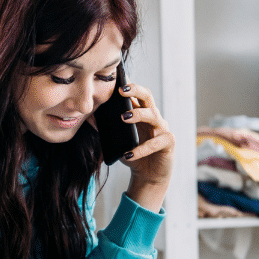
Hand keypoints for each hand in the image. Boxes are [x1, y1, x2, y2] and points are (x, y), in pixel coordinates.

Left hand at [117, 81, 173, 211]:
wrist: (148, 176)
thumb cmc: (134, 156)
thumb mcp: (117, 142)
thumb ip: (106, 130)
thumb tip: (90, 118)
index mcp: (142, 114)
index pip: (136, 94)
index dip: (128, 87)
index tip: (116, 82)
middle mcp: (154, 118)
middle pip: (148, 97)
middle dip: (136, 91)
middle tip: (122, 91)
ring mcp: (163, 129)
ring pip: (154, 116)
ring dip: (138, 114)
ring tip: (123, 118)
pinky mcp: (168, 143)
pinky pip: (156, 143)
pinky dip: (141, 149)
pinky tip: (129, 154)